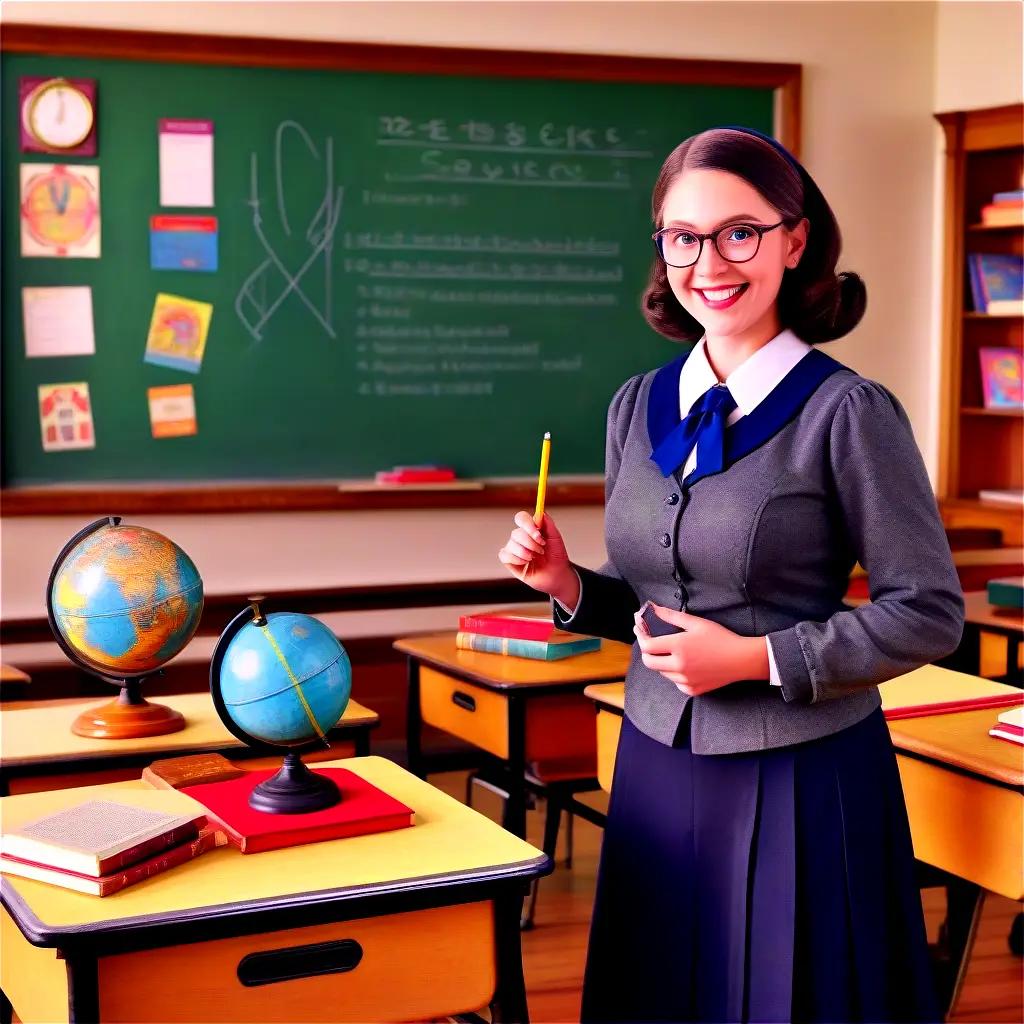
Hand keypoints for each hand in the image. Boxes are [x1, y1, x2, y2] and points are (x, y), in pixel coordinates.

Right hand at [498, 511, 576, 604]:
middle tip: (541, 551)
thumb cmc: (557, 556)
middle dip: (530, 544)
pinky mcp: (509, 561)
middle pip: (516, 533)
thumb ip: (548, 524)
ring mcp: (514, 548)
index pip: (521, 518)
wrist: (556, 575)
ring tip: (534, 558)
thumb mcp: (556, 538)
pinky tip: (525, 563)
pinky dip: (516, 559)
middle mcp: (521, 537)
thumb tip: (541, 512)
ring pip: (511, 544)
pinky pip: (505, 555)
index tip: (538, 535)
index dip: (528, 525)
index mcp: (531, 529)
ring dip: (525, 552)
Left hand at [632, 604, 767, 695]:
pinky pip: (675, 682)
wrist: (742, 659)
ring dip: (661, 661)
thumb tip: (652, 608)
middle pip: (648, 662)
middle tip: (651, 641)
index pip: (647, 646)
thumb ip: (671, 616)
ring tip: (672, 651)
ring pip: (662, 672)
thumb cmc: (720, 638)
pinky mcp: (692, 690)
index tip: (640, 629)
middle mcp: (679, 666)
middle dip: (647, 651)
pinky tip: (685, 664)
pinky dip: (674, 673)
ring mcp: (685, 681)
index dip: (641, 636)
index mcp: (678, 647)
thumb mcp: (696, 623)